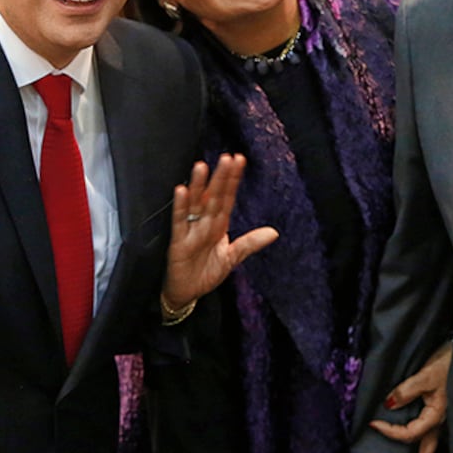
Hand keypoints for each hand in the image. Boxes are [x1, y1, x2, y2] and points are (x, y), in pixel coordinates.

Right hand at [162, 154, 276, 307]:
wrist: (187, 294)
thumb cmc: (206, 272)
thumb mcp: (232, 258)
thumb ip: (250, 243)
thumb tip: (274, 232)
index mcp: (218, 225)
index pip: (227, 198)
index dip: (233, 180)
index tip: (239, 160)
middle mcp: (204, 223)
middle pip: (213, 196)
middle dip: (220, 178)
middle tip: (227, 158)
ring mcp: (191, 230)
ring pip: (195, 204)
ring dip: (198, 186)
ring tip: (201, 167)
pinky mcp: (178, 242)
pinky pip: (179, 221)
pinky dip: (180, 207)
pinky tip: (182, 191)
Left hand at [370, 340, 452, 452]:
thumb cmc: (449, 362)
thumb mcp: (426, 374)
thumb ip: (407, 390)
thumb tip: (388, 405)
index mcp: (436, 414)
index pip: (409, 433)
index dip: (390, 432)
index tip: (373, 424)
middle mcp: (440, 419)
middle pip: (427, 448)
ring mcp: (443, 414)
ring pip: (431, 440)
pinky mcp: (442, 406)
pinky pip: (431, 427)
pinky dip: (424, 437)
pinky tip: (420, 437)